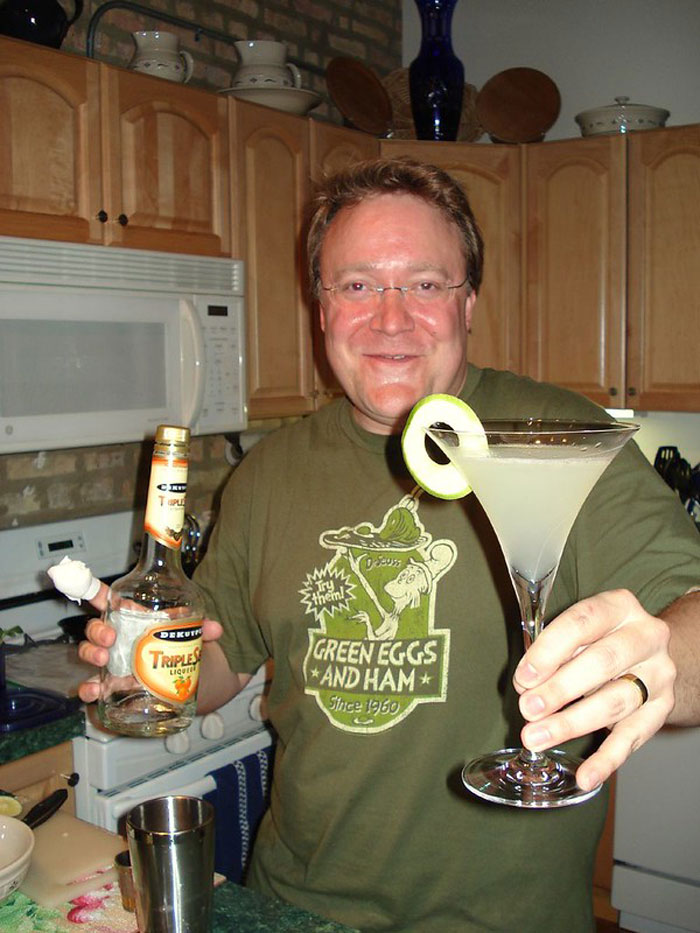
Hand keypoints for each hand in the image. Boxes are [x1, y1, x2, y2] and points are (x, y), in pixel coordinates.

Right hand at [75, 582, 223, 702]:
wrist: (190, 680)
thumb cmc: (180, 646)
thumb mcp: (192, 634)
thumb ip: (202, 629)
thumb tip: (215, 629)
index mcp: (133, 617)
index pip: (108, 600)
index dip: (95, 592)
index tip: (92, 591)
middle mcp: (118, 638)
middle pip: (96, 627)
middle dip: (97, 630)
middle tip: (110, 637)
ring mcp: (113, 662)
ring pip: (90, 653)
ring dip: (91, 654)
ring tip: (103, 659)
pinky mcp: (112, 686)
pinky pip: (93, 687)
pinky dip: (89, 689)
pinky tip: (94, 691)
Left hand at [513, 588, 675, 792]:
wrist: (650, 654)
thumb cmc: (600, 639)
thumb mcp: (579, 632)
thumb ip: (553, 652)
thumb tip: (526, 685)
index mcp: (619, 606)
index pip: (582, 622)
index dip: (550, 650)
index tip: (524, 677)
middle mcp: (646, 636)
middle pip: (602, 662)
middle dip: (560, 689)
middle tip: (527, 709)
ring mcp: (658, 674)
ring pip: (615, 702)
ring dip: (572, 723)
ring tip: (537, 737)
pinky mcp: (662, 709)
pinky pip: (633, 737)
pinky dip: (607, 761)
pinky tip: (585, 777)